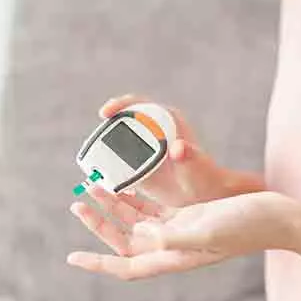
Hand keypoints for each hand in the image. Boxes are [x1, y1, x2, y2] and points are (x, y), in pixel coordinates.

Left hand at [68, 187, 299, 279]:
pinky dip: (135, 197)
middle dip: (99, 225)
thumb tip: (142, 236)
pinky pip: (152, 208)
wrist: (273, 215)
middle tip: (77, 204)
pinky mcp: (188, 214)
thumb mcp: (208, 231)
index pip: (126, 266)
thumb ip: (174, 237)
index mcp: (174, 256)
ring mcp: (180, 229)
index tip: (72, 256)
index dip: (98, 262)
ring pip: (136, 222)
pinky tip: (122, 184)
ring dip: (113, 207)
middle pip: (125, 241)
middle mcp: (172, 246)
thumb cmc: (245, 225)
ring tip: (92, 186)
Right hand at [99, 94, 263, 205]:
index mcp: (166, 120)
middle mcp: (152, 130)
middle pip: (123, 123)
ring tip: (95, 164)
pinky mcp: (138, 165)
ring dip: (104, 150)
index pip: (139, 104)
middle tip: (96, 144)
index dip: (120, 105)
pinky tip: (102, 180)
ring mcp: (144, 147)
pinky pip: (119, 161)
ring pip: (117, 142)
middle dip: (106, 130)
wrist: (204, 196)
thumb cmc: (204, 177)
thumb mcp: (196, 166)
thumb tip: (178, 148)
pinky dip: (108, 167)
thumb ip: (189, 156)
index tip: (106, 112)